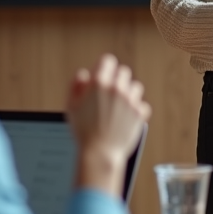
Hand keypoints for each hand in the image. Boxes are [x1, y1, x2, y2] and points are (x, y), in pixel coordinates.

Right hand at [67, 54, 151, 197]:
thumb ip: (76, 85)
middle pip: (123, 71)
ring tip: (118, 106)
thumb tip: (84, 74)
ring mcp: (130, 100)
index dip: (104, 66)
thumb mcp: (71, 105)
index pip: (108, 60)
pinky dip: (136, 109)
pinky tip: (126, 117)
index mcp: (99, 83)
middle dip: (117, 79)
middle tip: (110, 93)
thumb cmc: (83, 132)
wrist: (99, 153)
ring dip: (128, 93)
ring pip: (135, 86)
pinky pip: (142, 104)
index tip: (103, 73)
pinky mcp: (140, 113)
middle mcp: (117, 88)